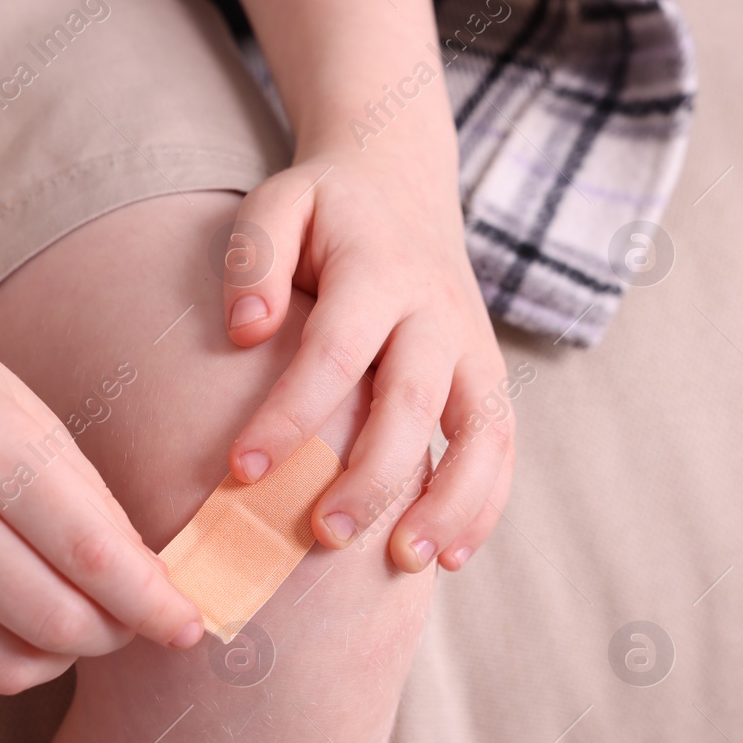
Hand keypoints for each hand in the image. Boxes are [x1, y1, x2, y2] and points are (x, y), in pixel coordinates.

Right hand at [0, 291, 203, 697]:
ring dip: (58, 658)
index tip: (190, 626)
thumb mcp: (29, 416)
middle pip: (56, 625)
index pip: (97, 559)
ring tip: (71, 621)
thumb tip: (148, 586)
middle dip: (115, 635)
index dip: (156, 606)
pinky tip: (6, 627)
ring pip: (3, 666)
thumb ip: (88, 503)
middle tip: (130, 618)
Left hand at [220, 137, 514, 573]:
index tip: (241, 471)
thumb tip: (246, 331)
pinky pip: (502, 446)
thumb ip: (257, 258)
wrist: (403, 179)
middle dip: (371, 476)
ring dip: (449, 503)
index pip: (335, 352)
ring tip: (405, 563)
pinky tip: (448, 557)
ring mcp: (472, 344)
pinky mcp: (488, 373)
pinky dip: (485, 504)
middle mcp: (435, 312)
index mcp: (377, 270)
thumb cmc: (326, 208)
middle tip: (323, 537)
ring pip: (480, 432)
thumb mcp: (280, 202)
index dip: (291, 415)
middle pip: (412, 403)